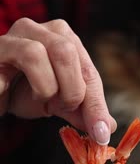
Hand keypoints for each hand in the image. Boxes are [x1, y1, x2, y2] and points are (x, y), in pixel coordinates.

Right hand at [0, 18, 115, 143]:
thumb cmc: (23, 92)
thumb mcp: (58, 102)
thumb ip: (82, 112)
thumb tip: (106, 128)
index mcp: (63, 39)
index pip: (88, 71)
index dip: (96, 104)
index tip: (100, 133)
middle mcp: (39, 30)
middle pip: (66, 52)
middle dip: (71, 90)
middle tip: (61, 107)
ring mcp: (13, 37)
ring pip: (36, 53)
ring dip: (45, 87)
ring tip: (40, 97)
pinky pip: (8, 62)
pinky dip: (15, 84)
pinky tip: (10, 90)